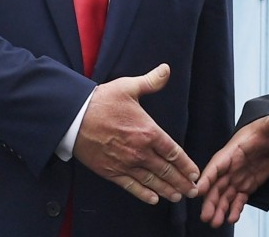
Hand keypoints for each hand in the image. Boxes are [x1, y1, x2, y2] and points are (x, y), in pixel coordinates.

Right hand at [73, 63, 198, 204]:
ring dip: (167, 190)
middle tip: (192, 191)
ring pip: (152, 181)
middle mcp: (140, 151)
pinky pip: (131, 186)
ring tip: (178, 196)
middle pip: (166, 170)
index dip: (186, 165)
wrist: (73, 117)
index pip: (174, 152)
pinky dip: (144, 194)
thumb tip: (166, 69)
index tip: (195, 173)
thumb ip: (151, 81)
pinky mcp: (111, 171)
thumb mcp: (128, 86)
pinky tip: (153, 199)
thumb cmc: (102, 101)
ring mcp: (125, 163)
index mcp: (148, 131)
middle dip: (181, 182)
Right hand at [197, 112, 268, 226]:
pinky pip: (238, 199)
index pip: (216, 166)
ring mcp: (237, 178)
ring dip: (219, 209)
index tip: (198, 191)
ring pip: (225, 196)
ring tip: (216, 223)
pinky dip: (235, 209)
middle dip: (210, 201)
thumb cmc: (265, 131)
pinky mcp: (247, 185)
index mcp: (232, 153)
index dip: (207, 178)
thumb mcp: (268, 126)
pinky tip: (232, 218)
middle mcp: (231, 167)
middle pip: (216, 185)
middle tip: (206, 216)